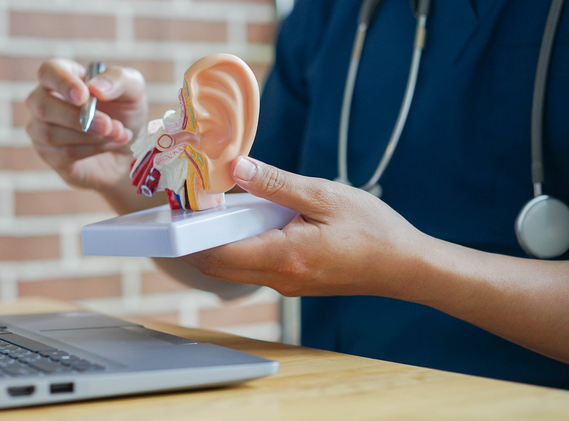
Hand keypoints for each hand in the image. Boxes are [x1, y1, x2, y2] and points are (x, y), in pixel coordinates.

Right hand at [26, 59, 147, 191]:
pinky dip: (92, 150)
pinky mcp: (49, 155)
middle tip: (108, 125)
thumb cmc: (125, 112)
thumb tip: (95, 88)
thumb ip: (118, 80)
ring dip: (91, 136)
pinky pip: (63, 153)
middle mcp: (45, 100)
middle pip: (42, 105)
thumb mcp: (133, 89)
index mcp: (62, 76)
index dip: (63, 82)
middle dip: (77, 117)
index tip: (84, 96)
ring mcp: (42, 129)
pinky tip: (110, 145)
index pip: (48, 71)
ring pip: (51, 133)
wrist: (129, 149)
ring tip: (118, 134)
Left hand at [183, 157, 429, 297]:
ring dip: (223, 242)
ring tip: (222, 208)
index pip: (216, 254)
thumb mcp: (323, 195)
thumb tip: (236, 167)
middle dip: (199, 239)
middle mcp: (279, 279)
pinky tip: (255, 220)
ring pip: (236, 268)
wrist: (406, 266)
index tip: (181, 209)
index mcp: (283, 257)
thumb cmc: (373, 231)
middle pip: (218, 266)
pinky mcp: (294, 283)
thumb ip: (276, 184)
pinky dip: (244, 246)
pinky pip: (256, 267)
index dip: (191, 235)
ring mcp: (286, 286)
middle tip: (194, 206)